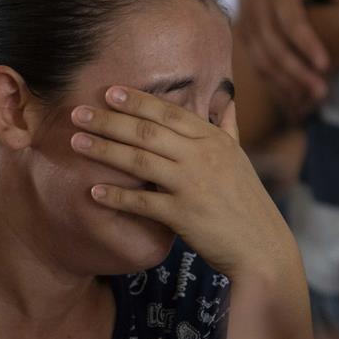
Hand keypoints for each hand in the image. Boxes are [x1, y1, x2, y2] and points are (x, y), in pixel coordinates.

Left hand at [69, 86, 294, 279]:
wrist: (261, 247)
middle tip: (78, 112)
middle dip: (109, 120)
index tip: (110, 92)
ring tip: (76, 142)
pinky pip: (142, 202)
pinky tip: (93, 192)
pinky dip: (117, 196)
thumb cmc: (247, 201)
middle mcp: (202, 156)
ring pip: (139, 161)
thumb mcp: (240, 157)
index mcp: (213, 139)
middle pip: (147, 131)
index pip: (169, 112)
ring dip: (103, 150)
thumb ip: (228, 127)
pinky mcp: (183, 215)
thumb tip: (226, 98)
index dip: (138, 100)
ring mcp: (192, 184)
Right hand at [238, 0, 338, 111]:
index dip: (307, 44)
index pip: (290, 22)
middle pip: (274, 48)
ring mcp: (247, 26)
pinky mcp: (245, 38)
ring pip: (262, 62)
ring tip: (313, 99)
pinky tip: (295, 97)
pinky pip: (257, 66)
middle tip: (323, 91)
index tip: (326, 64)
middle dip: (297, 72)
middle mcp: (257, 10)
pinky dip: (274, 83)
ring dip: (286, 83)